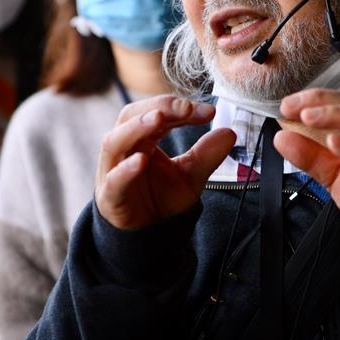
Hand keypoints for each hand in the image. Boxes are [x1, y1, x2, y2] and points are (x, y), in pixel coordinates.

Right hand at [96, 95, 235, 229]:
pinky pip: (115, 178)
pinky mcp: (110, 195)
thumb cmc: (162, 197)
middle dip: (158, 107)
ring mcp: (113, 169)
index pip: (158, 112)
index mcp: (143, 137)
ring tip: (158, 119)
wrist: (148, 233)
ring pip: (115, 141)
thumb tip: (229, 133)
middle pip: (131, 116)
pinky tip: (141, 161)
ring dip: (136, 127)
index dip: (181, 108)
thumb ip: (206, 155)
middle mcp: (125, 147)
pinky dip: (126, 168)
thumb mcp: (191, 175)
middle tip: (185, 108)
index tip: (209, 112)